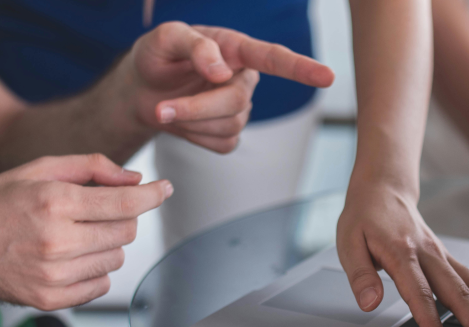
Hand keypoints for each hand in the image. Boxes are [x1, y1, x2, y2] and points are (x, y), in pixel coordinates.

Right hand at [0, 154, 172, 309]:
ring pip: (118, 258)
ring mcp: (54, 274)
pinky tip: (70, 256)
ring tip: (77, 234)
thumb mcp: (39, 169)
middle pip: (127, 230)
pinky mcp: (51, 299)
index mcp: (55, 203)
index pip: (125, 203)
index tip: (165, 189)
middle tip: (97, 211)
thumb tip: (135, 179)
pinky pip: (102, 284)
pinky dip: (95, 269)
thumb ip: (92, 167)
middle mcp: (56, 240)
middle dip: (123, 217)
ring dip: (108, 244)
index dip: (153, 195)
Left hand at [124, 22, 334, 152]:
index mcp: (235, 49)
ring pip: (229, 126)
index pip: (273, 58)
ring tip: (167, 108)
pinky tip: (184, 123)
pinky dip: (195, 138)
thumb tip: (222, 71)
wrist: (140, 90)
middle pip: (236, 102)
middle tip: (162, 108)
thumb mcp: (165, 38)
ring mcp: (239, 108)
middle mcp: (243, 78)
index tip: (327, 77)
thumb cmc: (156, 57)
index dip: (302, 68)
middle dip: (197, 109)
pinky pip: (222, 145)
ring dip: (190, 122)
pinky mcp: (229, 134)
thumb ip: (195, 46)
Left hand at [337, 184, 468, 326]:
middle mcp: (427, 253)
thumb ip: (360, 275)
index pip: (419, 293)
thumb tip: (369, 303)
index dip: (429, 322)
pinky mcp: (445, 256)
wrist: (383, 189)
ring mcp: (440, 254)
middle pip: (456, 291)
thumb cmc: (364, 217)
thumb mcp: (348, 243)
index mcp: (401, 252)